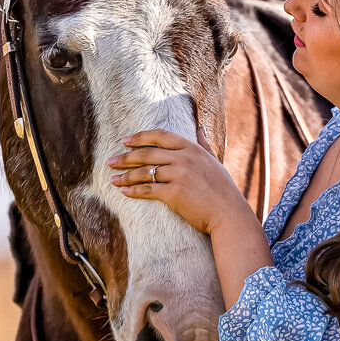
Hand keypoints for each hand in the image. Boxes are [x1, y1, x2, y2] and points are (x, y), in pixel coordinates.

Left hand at [106, 121, 253, 235]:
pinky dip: (134, 191)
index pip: (160, 136)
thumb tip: (200, 126)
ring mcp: (178, 175)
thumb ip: (204, 143)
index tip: (125, 141)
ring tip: (112, 178)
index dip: (140, 137)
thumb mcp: (214, 161)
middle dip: (125, 157)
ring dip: (125, 175)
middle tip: (110, 161)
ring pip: (145, 172)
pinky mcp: (174, 193)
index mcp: (192, 148)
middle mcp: (183, 158)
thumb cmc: (223, 190)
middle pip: (147, 153)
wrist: (228, 214)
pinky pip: (148, 190)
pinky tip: (124, 192)